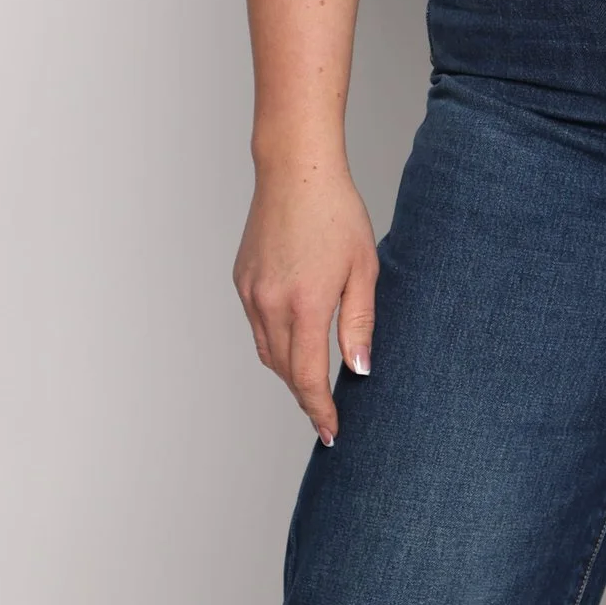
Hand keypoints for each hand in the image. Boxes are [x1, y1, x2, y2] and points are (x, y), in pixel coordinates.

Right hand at [234, 160, 377, 444]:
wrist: (296, 172)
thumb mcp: (363, 270)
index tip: (331, 432)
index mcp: (306, 304)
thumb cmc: (337, 214)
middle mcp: (270, 304)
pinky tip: (296, 336)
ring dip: (289, 371)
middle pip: (284, 371)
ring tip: (313, 379)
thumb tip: (360, 370)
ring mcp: (251, 292)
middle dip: (305, 395)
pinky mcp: (242, 281)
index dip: (319, 410)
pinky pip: (257, 325)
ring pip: (267, 351)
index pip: (308, 377)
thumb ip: (360, 323)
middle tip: (327, 412)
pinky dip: (275, 341)